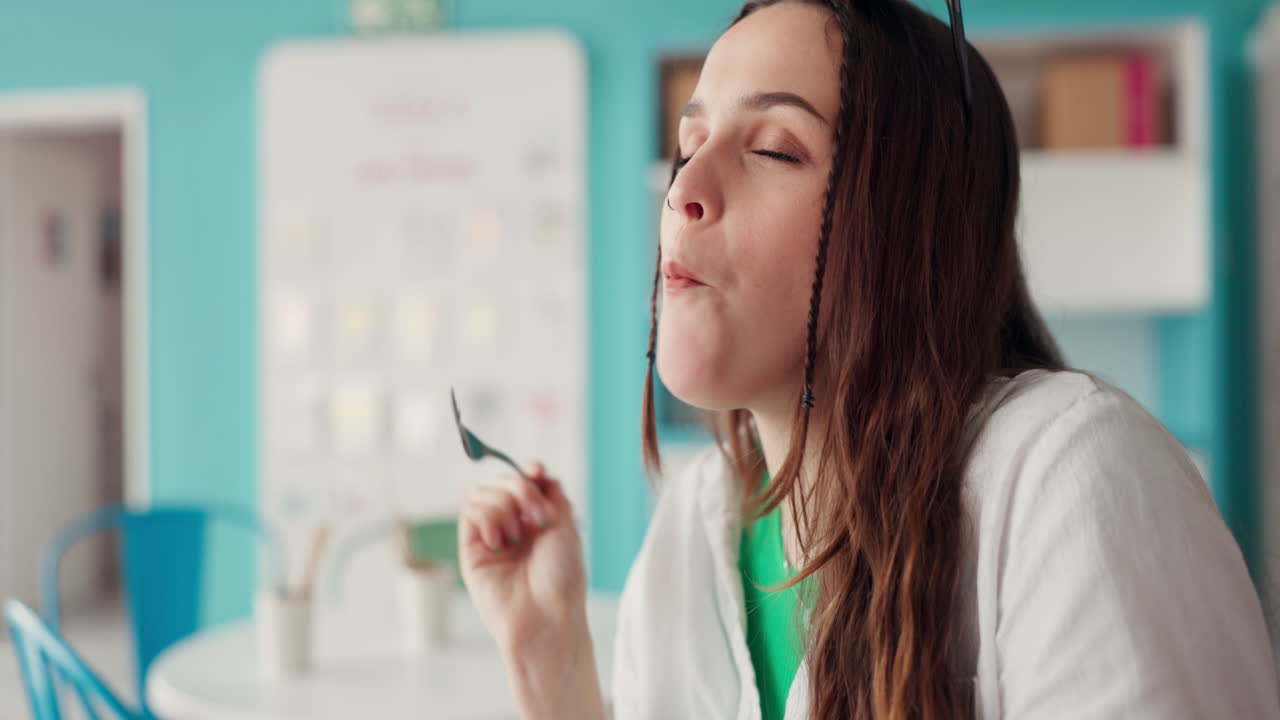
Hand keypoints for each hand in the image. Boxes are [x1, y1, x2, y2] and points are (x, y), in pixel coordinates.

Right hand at [458, 462, 586, 654]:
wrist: (545, 614)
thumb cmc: (562, 577)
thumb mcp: (567, 525)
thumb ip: (551, 492)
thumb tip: (535, 468)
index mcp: (538, 520)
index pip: (525, 482)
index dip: (528, 471)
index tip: (537, 472)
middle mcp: (514, 526)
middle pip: (503, 482)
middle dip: (521, 489)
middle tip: (538, 516)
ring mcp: (492, 537)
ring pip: (483, 493)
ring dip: (505, 505)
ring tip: (518, 535)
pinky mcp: (471, 549)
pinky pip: (470, 511)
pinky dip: (488, 516)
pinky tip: (500, 540)